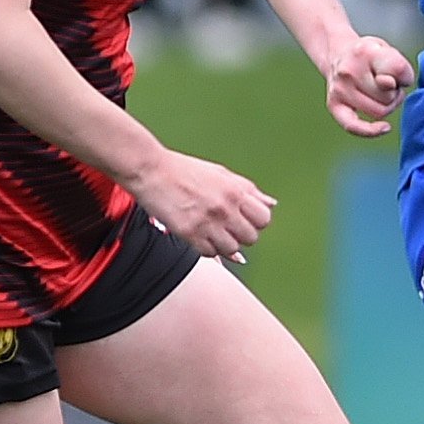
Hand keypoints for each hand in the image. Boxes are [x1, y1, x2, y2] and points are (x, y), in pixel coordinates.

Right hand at [125, 149, 275, 262]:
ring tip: (212, 230)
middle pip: (251, 237)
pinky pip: (210, 253)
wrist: (152, 170)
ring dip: (224, 243)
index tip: (244, 218)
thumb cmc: (184, 170)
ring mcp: (208, 221)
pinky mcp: (190, 233)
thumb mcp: (221, 174)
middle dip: (241, 234)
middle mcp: (225, 207)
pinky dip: (207, 248)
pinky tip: (199, 234)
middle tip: (227, 226)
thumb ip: (248, 190)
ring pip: (232, 249)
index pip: (264, 219)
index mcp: (235, 190)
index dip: (255, 221)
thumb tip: (271, 203)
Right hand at [325, 35, 415, 138]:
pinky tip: (385, 128)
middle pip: (388, 96)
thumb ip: (397, 66)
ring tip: (382, 94)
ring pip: (378, 112)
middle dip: (395, 93)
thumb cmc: (369, 55)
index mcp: (365, 51)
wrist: (338, 53)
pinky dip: (371, 131)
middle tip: (390, 85)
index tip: (400, 73)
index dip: (405, 76)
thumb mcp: (388, 50)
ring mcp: (339, 88)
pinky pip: (354, 126)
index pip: (397, 69)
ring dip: (387, 107)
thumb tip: (389, 85)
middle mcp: (349, 70)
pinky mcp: (333, 105)